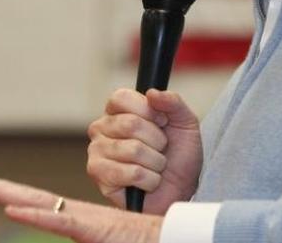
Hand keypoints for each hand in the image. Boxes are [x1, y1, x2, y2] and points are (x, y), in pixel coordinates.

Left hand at [0, 170, 161, 242]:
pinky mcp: (95, 231)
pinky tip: (11, 210)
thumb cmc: (147, 242)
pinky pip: (61, 222)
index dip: (9, 193)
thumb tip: (76, 226)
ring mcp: (85, 221)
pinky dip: (35, 215)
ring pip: (37, 203)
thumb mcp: (110, 239)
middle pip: (27, 196)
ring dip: (3, 193)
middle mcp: (78, 215)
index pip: (36, 203)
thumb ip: (91, 233)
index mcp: (80, 219)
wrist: (177, 240)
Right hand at [86, 88, 203, 213]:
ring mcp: (96, 152)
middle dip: (158, 140)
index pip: (120, 98)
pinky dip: (150, 179)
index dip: (148, 110)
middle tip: (161, 149)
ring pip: (133, 150)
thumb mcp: (185, 122)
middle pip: (130, 124)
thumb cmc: (178, 155)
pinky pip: (132, 173)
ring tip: (155, 166)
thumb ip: (173, 102)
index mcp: (118, 110)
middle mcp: (101, 128)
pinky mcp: (98, 176)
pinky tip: (147, 181)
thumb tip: (152, 93)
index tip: (162, 122)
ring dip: (156, 161)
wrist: (181, 188)